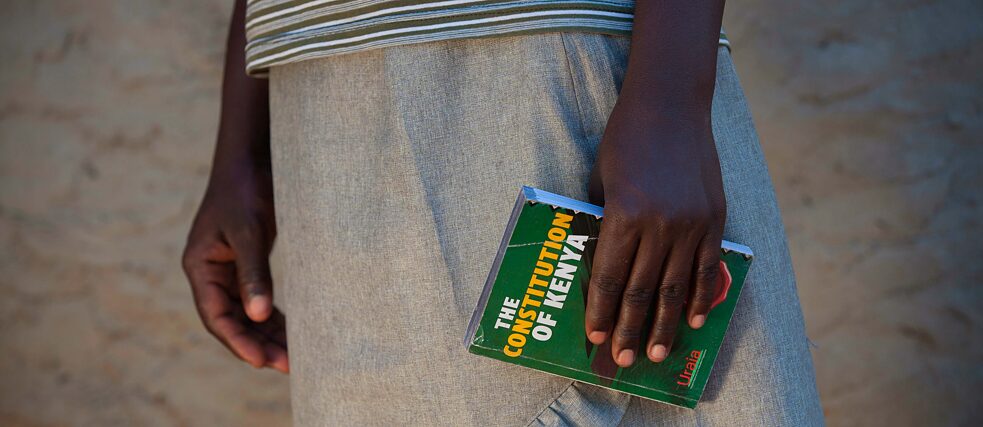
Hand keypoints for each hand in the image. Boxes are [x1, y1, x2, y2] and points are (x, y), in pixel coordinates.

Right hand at [182, 159, 287, 372]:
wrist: (253, 159)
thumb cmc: (246, 189)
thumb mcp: (249, 231)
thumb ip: (254, 273)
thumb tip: (260, 315)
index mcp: (201, 267)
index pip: (217, 316)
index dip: (238, 341)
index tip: (262, 361)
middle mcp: (211, 274)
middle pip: (233, 321)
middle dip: (259, 344)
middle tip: (289, 365)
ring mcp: (229, 271)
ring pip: (247, 314)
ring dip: (268, 335)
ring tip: (295, 357)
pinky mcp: (248, 266)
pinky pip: (258, 300)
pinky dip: (274, 317)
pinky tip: (293, 332)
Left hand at [586, 102, 725, 367]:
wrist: (670, 106)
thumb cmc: (625, 141)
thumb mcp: (601, 181)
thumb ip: (603, 223)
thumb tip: (601, 268)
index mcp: (624, 214)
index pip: (610, 277)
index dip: (602, 311)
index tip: (596, 337)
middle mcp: (660, 224)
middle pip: (642, 291)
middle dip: (630, 330)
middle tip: (623, 359)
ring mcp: (691, 223)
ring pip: (675, 288)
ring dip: (665, 326)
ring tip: (658, 354)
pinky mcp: (714, 219)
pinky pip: (707, 268)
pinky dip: (699, 297)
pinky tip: (691, 320)